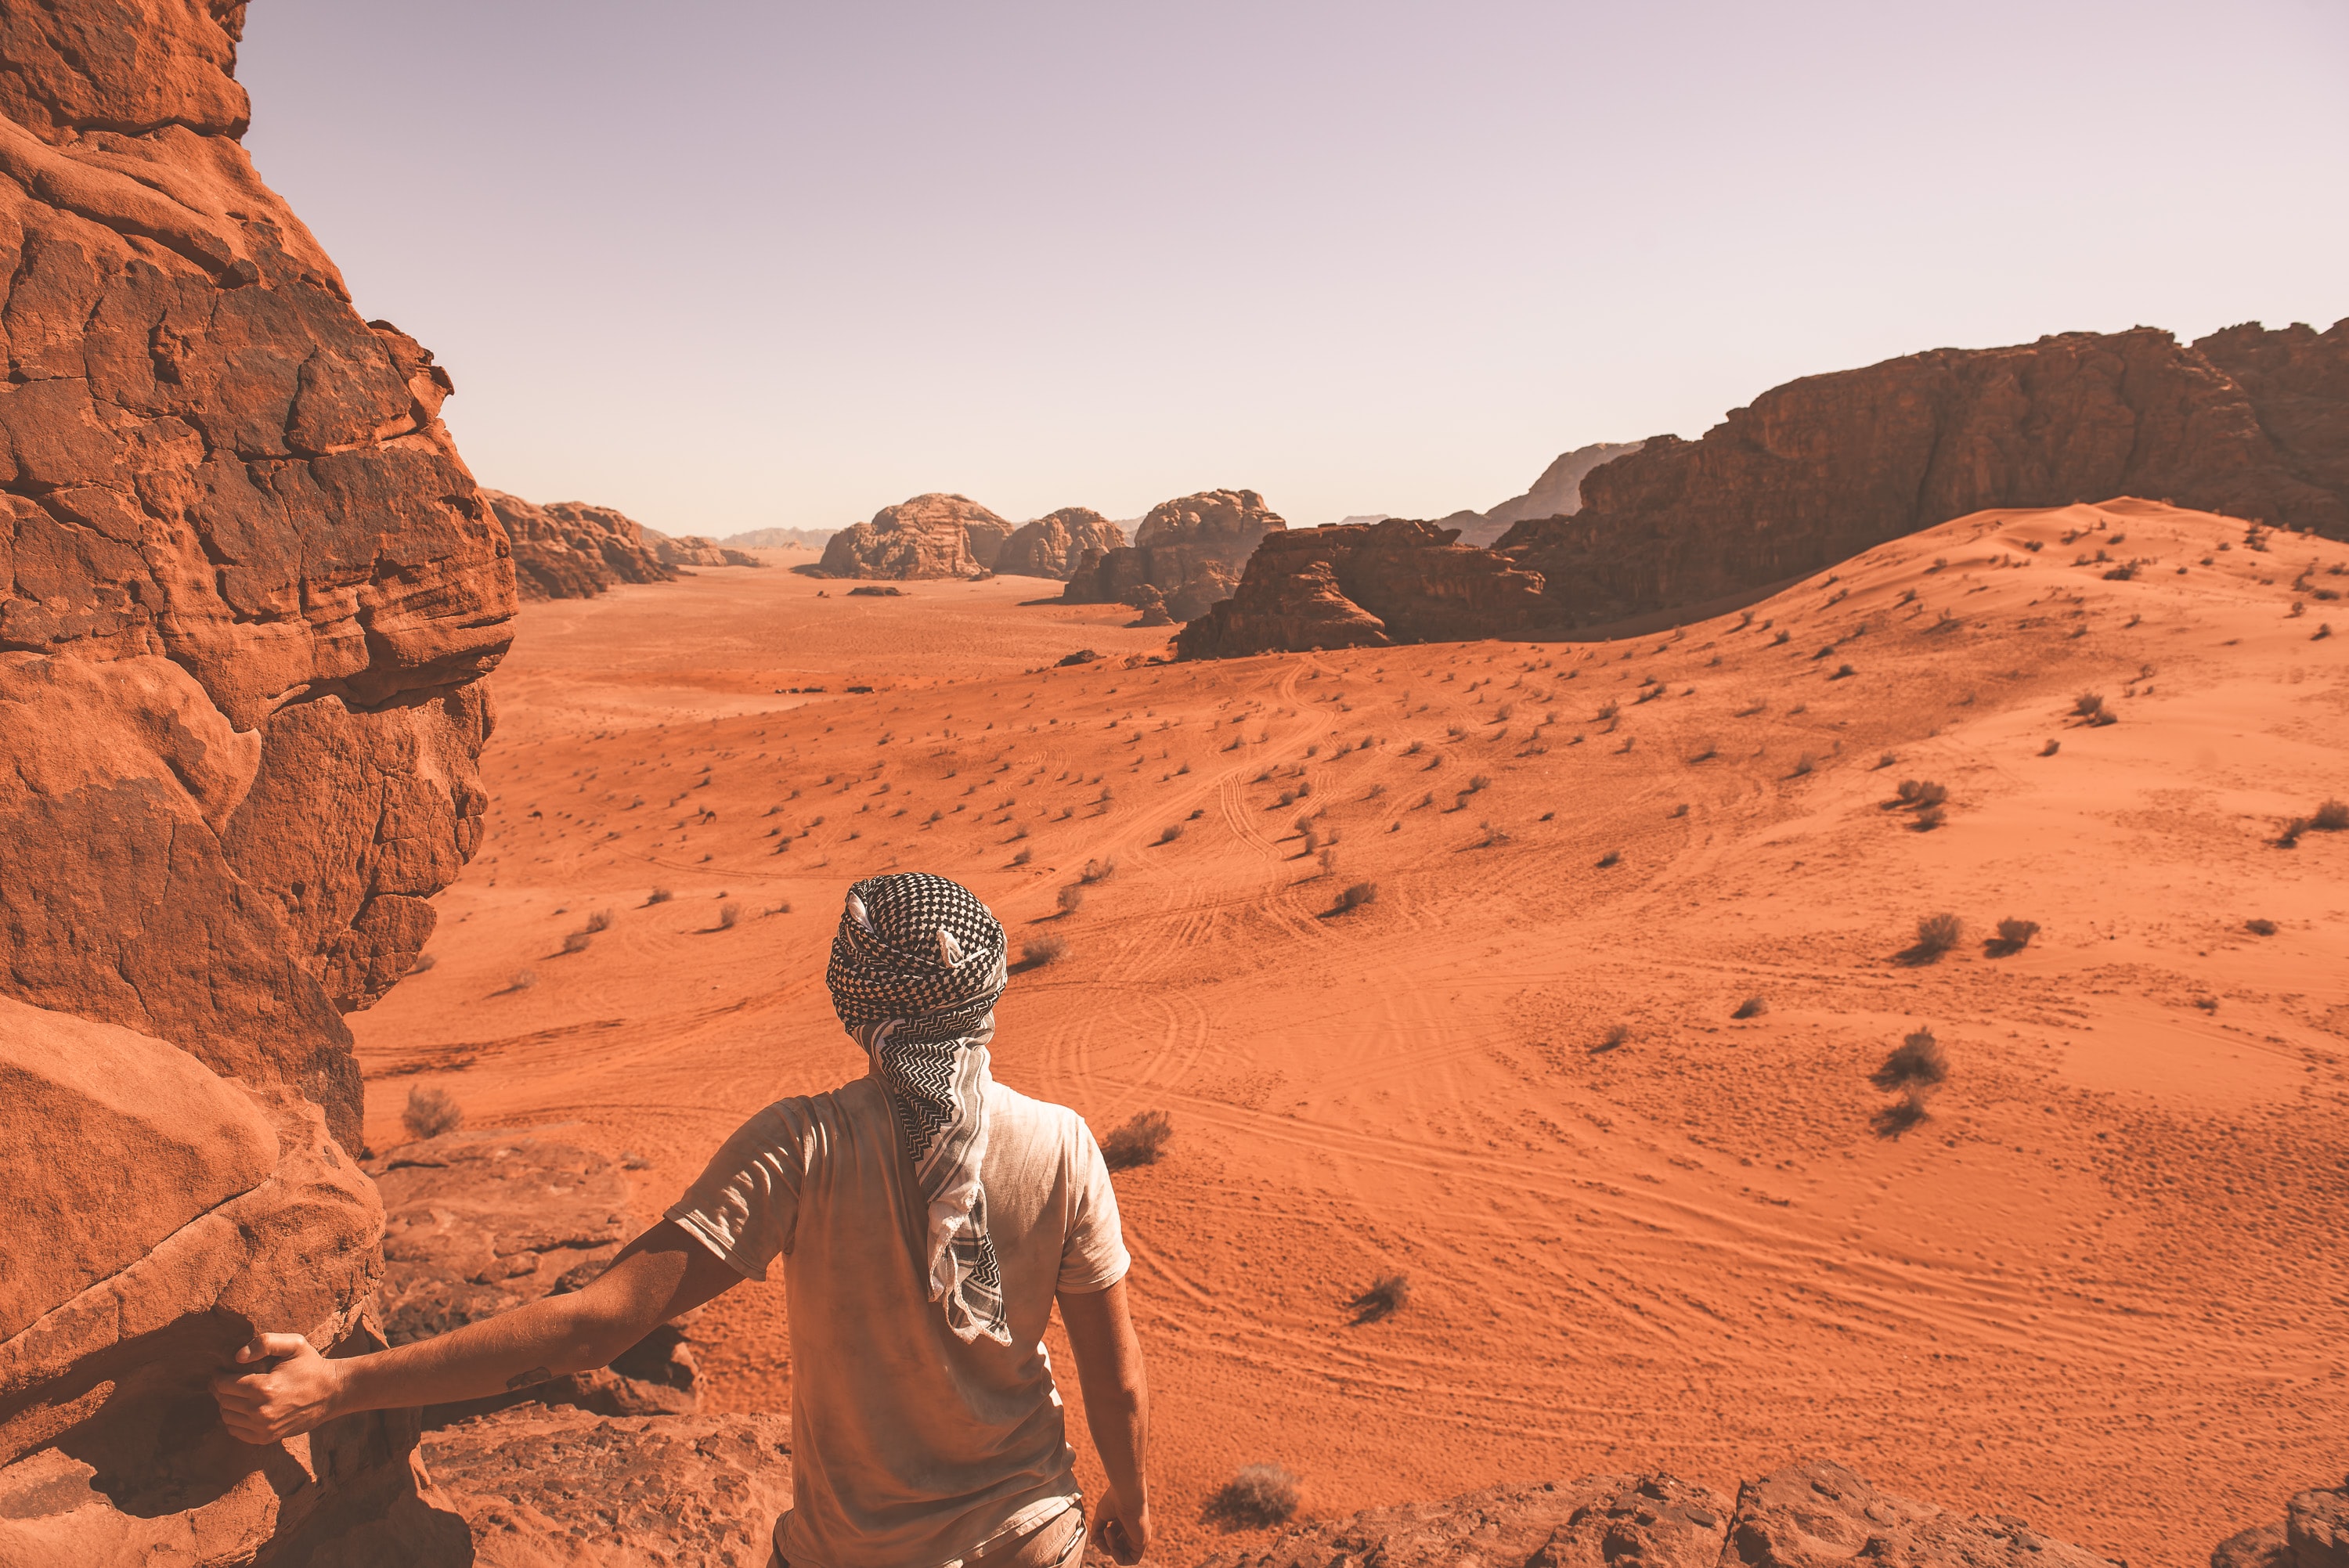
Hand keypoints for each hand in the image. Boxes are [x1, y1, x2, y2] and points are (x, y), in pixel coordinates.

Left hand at [210, 1332, 342, 1443]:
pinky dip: (233, 1420)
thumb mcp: (295, 1344)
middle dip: (221, 1389)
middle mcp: (261, 1411)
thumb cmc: (311, 1366)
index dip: (218, 1375)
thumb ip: (265, 1343)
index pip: (223, 1384)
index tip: (221, 1369)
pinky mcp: (266, 1438)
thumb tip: (237, 1356)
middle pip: (223, 1400)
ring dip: (226, 1404)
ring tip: (236, 1393)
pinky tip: (242, 1409)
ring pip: (226, 1417)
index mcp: (264, 1387)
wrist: (333, 1392)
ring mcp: (263, 1427)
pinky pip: (235, 1431)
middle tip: (227, 1380)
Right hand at [1090, 1485, 1149, 1563]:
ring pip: (1122, 1553)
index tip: (1097, 1535)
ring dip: (1110, 1549)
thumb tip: (1094, 1542)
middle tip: (1099, 1538)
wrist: (1126, 1494)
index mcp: (1124, 1522)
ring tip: (1108, 1532)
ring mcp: (1137, 1536)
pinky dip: (1119, 1558)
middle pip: (1117, 1547)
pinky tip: (1114, 1547)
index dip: (1102, 1541)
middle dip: (1105, 1546)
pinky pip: (1132, 1559)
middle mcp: (1131, 1530)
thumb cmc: (1115, 1499)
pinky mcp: (1142, 1542)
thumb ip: (1097, 1529)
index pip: (1113, 1538)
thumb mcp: (1101, 1515)